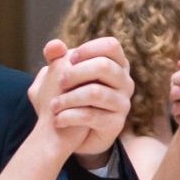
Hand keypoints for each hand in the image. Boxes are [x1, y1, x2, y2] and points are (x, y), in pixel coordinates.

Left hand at [28, 37, 132, 161]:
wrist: (75, 134)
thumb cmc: (70, 96)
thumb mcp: (61, 75)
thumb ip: (56, 58)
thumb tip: (53, 46)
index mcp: (117, 64)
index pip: (111, 46)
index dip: (88, 49)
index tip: (70, 60)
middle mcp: (125, 82)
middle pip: (104, 66)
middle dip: (75, 73)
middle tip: (60, 83)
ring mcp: (123, 103)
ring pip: (95, 92)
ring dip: (68, 98)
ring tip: (53, 105)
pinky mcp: (116, 124)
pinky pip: (91, 116)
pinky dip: (69, 116)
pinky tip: (57, 120)